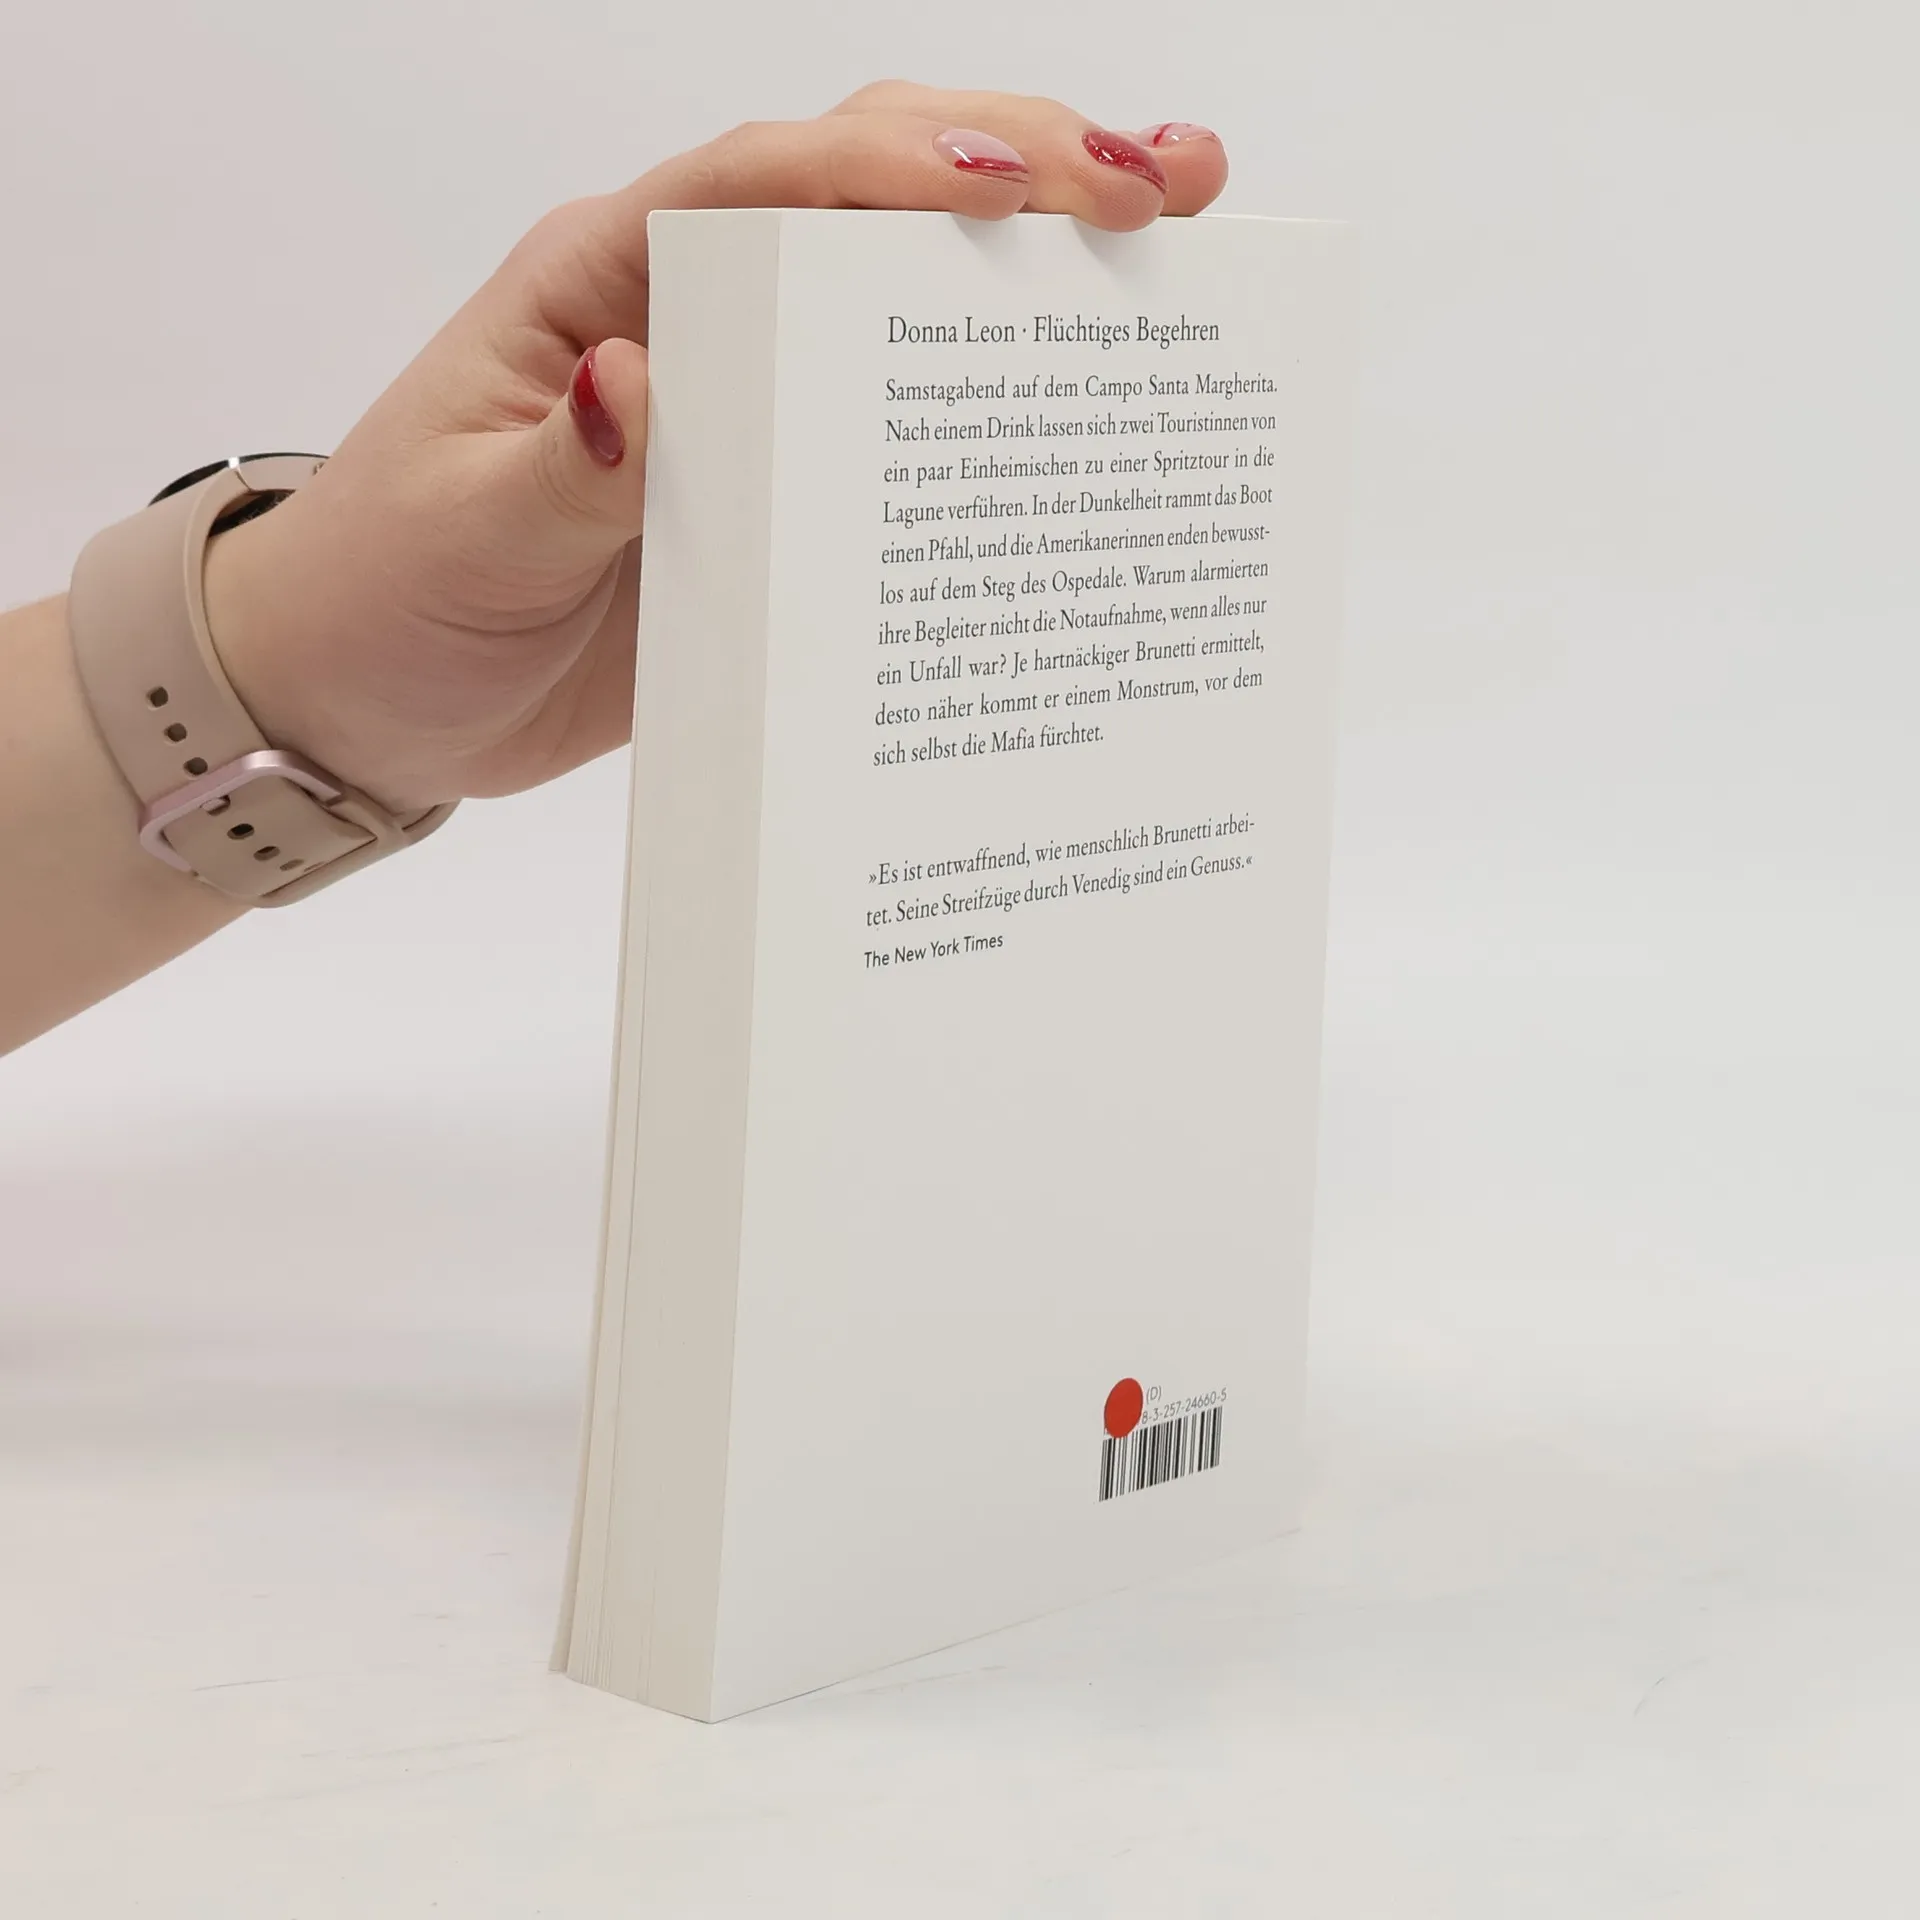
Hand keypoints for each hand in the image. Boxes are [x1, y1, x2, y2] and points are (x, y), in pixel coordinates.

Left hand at [205, 85, 1228, 811]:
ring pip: (901, 295)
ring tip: (1177, 241)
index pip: (762, 184)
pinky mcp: (773, 493)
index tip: (1014, 185)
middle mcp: (689, 317)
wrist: (373, 700)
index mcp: (601, 285)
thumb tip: (634, 383)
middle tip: (1162, 183)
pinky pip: (894, 433)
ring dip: (1034, 266)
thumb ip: (557, 476)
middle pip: (864, 194)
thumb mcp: (463, 539)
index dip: (891, 168)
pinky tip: (1087, 408)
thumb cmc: (390, 598)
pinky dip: (989, 407)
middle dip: (1018, 166)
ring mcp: (744, 401)